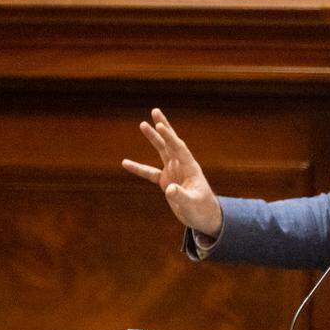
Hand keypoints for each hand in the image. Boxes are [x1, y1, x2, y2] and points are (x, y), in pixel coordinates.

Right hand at [122, 108, 222, 236]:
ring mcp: (174, 172)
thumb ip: (181, 196)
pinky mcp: (166, 182)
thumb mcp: (192, 204)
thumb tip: (169, 189)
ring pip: (161, 151)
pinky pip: (150, 173)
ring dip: (153, 138)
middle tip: (155, 111)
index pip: (179, 148)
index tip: (160, 126)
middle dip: (163, 127)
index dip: (170, 137)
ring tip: (143, 124)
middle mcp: (182, 166)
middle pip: (171, 143)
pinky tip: (124, 163)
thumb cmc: (202, 210)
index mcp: (190, 168)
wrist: (204, 218)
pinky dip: (138, 168)